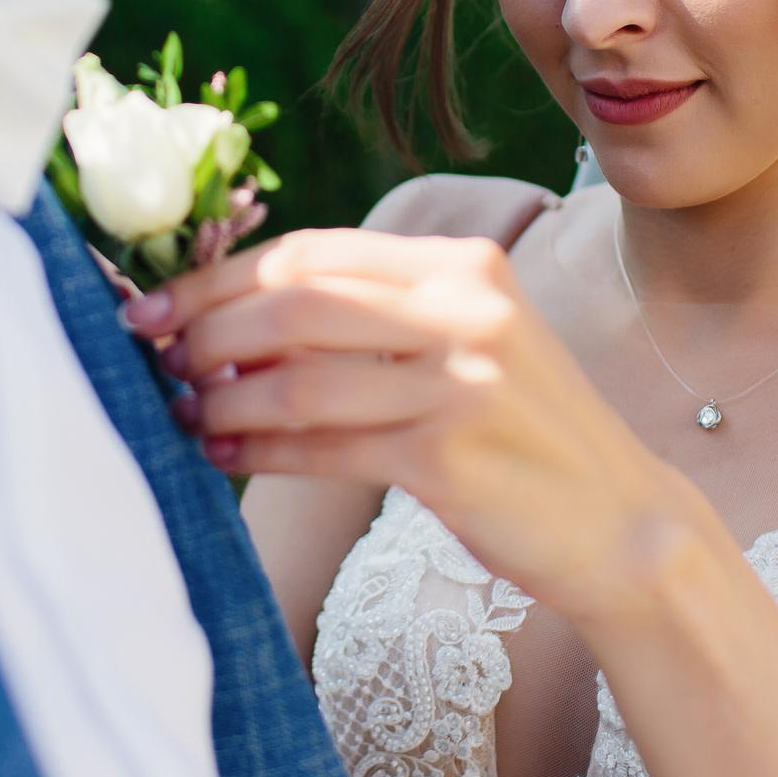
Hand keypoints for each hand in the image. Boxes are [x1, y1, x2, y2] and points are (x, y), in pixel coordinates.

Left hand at [125, 228, 718, 628]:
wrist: (623, 524)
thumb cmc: (525, 437)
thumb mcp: (468, 345)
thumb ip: (376, 319)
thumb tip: (231, 324)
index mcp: (464, 265)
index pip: (316, 252)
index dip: (222, 276)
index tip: (155, 304)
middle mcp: (466, 309)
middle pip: (296, 303)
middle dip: (206, 331)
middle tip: (153, 361)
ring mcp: (461, 380)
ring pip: (300, 379)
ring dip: (224, 401)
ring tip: (186, 417)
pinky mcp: (449, 455)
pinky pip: (324, 446)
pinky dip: (260, 452)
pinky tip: (225, 460)